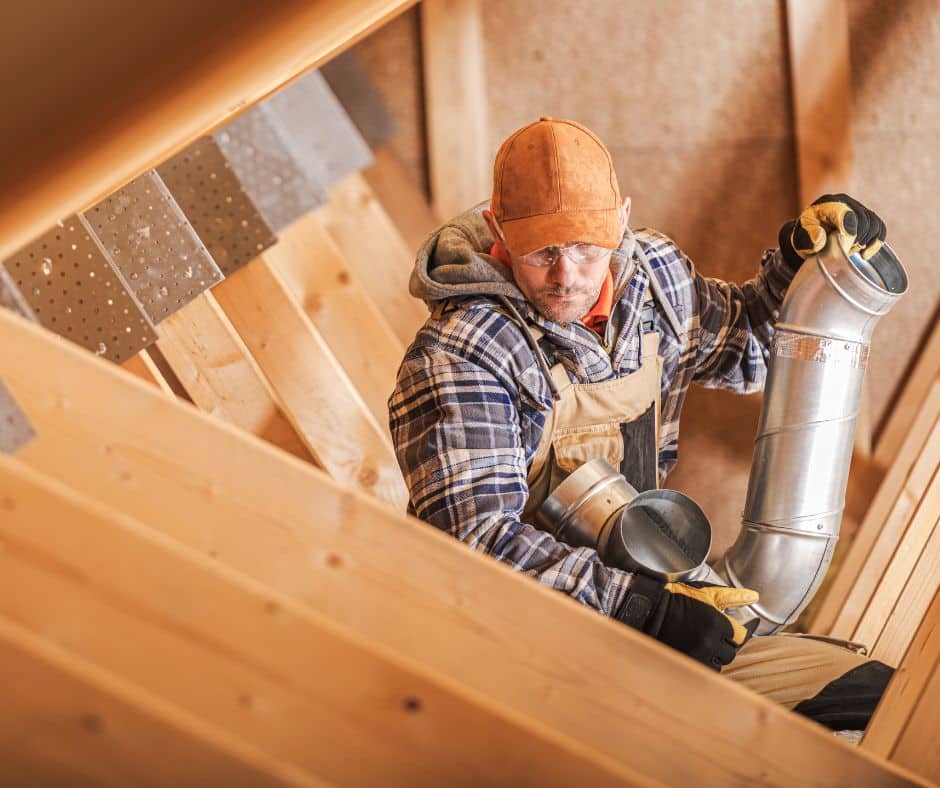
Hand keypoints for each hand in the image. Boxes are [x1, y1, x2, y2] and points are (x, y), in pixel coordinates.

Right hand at [616, 575, 758, 669]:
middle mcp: (711, 641)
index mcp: (718, 623)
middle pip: (731, 652)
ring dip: (716, 655)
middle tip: (716, 635)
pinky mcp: (688, 661)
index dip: (736, 632)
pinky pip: (705, 669)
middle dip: (725, 643)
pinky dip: (704, 662)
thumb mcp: (707, 593)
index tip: (731, 629)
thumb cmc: (679, 597)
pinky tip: (698, 650)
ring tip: (706, 643)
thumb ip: (732, 596)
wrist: (651, 608)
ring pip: (719, 663)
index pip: (741, 636)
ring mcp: (699, 653)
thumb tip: (754, 596)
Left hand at [779, 193, 886, 268]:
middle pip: (863, 220)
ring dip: (866, 241)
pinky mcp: (865, 218)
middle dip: (856, 240)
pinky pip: (879, 227)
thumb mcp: (800, 239)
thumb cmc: (804, 237)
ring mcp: (857, 208)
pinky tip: (866, 254)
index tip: (843, 249)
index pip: (846, 214)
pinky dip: (876, 241)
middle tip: (844, 251)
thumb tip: (821, 238)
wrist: (808, 237)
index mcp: (828, 204)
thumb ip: (808, 239)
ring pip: (874, 223)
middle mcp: (845, 202)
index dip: (849, 233)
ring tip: (851, 252)